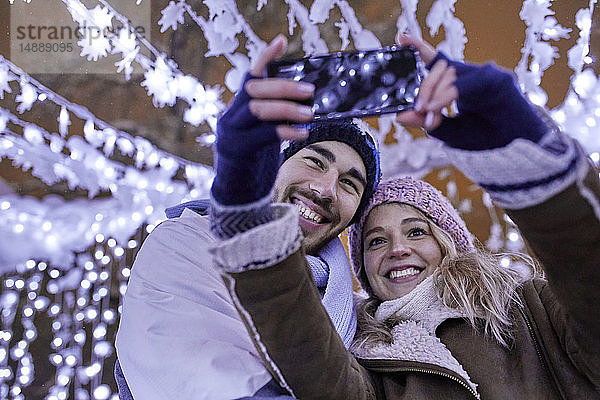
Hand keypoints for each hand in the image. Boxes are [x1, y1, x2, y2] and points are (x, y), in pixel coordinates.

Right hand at [212, 34, 315, 205]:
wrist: (237, 191)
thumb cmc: (256, 159)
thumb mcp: (263, 133)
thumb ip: (274, 116)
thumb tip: (304, 99)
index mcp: (237, 108)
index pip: (249, 76)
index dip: (264, 58)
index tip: (280, 41)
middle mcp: (230, 116)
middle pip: (255, 90)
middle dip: (284, 87)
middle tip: (310, 90)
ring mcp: (230, 133)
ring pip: (258, 109)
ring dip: (287, 108)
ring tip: (311, 112)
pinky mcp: (237, 151)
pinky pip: (263, 136)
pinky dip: (285, 131)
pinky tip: (302, 133)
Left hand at [392, 34, 546, 150]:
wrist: (515, 154)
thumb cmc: (485, 140)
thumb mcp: (449, 131)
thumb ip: (426, 121)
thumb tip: (399, 115)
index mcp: (461, 84)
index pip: (439, 61)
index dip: (421, 48)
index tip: (401, 38)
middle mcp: (473, 75)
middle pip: (441, 67)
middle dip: (424, 86)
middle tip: (416, 107)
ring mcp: (487, 75)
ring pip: (451, 73)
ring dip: (434, 93)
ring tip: (426, 111)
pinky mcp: (499, 81)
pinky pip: (466, 84)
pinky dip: (447, 95)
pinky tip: (435, 107)